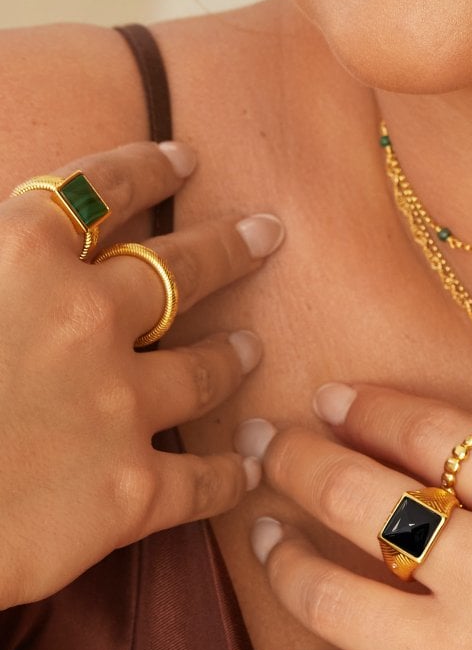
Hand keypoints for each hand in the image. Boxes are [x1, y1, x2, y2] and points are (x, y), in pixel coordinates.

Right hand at [0, 141, 283, 607]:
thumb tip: (14, 239)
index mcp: (21, 256)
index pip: (101, 190)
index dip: (146, 169)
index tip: (184, 158)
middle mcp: (87, 318)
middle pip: (181, 269)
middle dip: (230, 247)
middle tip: (267, 233)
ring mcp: (117, 404)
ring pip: (202, 368)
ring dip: (230, 355)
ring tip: (251, 347)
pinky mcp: (129, 491)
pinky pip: (199, 480)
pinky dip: (227, 476)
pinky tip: (246, 469)